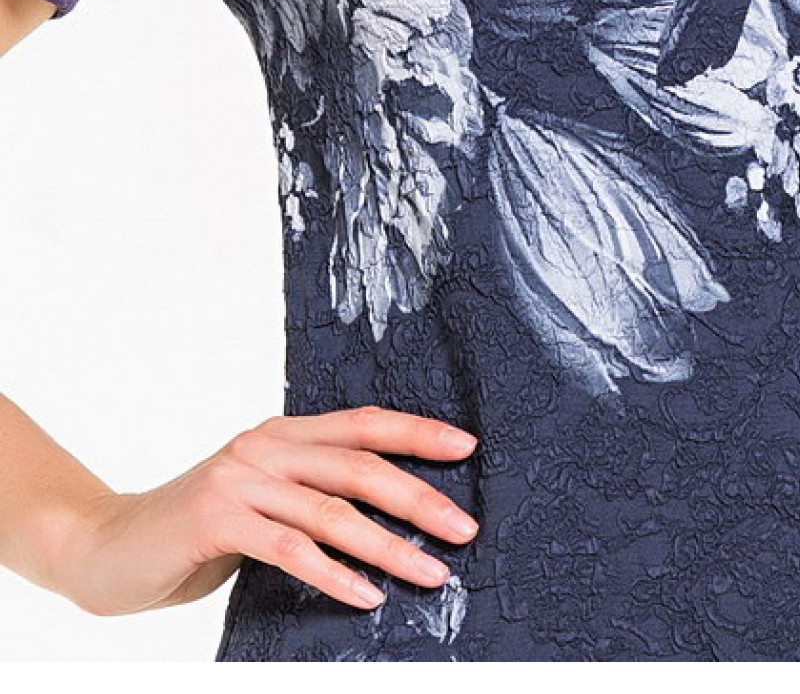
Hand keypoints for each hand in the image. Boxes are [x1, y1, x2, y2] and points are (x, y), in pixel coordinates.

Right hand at [57, 406, 479, 616]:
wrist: (111, 547)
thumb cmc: (200, 529)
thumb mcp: (262, 497)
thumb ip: (311, 492)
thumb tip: (391, 512)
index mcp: (282, 433)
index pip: (362, 423)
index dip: (416, 431)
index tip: (467, 446)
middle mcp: (264, 446)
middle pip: (358, 465)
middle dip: (418, 496)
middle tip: (464, 528)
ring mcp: (240, 480)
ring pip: (331, 511)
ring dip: (388, 546)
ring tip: (431, 574)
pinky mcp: (218, 519)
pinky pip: (289, 548)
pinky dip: (334, 574)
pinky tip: (366, 596)